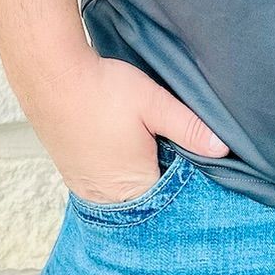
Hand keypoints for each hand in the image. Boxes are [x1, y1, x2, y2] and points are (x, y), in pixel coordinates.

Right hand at [42, 55, 230, 204]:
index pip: (170, 196)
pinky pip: (102, 185)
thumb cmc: (103, 89)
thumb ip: (188, 127)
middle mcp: (108, 198)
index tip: (187, 157)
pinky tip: (118, 147)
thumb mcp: (153, 103)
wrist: (51, 77)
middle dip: (159, 177)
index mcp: (134, 186)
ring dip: (135, 174)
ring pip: (123, 193)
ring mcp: (87, 189)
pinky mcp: (73, 176)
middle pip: (146, 197)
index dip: (182, 178)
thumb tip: (223, 149)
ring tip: (141, 145)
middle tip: (164, 147)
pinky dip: (114, 172)